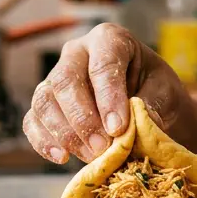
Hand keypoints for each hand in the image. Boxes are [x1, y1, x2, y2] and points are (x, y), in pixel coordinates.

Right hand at [23, 23, 188, 163]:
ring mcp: (55, 77)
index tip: (118, 128)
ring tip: (90, 156)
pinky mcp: (44, 105)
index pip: (102, 64)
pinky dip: (44, 142)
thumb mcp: (164, 93)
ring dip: (64, 133)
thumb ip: (150, 105)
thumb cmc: (155, 91)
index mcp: (108, 39)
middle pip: (65, 80)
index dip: (108, 97)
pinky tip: (62, 158)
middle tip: (101, 147)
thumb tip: (138, 126)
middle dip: (82, 118)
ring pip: (44, 101)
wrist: (147, 104)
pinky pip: (33, 121)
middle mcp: (76, 53)